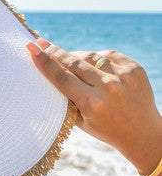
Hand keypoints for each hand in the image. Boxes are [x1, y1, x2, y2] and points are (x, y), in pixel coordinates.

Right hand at [26, 38, 161, 175]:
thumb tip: (51, 70)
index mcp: (92, 103)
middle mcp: (108, 87)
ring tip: (67, 58)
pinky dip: (97, 58)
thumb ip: (67, 98)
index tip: (32, 48)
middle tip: (42, 43)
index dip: (45, 62)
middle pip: (74, 63)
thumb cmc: (106, 129)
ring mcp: (123, 75)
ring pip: (91, 56)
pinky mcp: (134, 67)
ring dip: (76, 56)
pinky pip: (108, 55)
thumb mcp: (82, 121)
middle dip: (56, 52)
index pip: (62, 78)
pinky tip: (91, 63)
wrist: (142, 132)